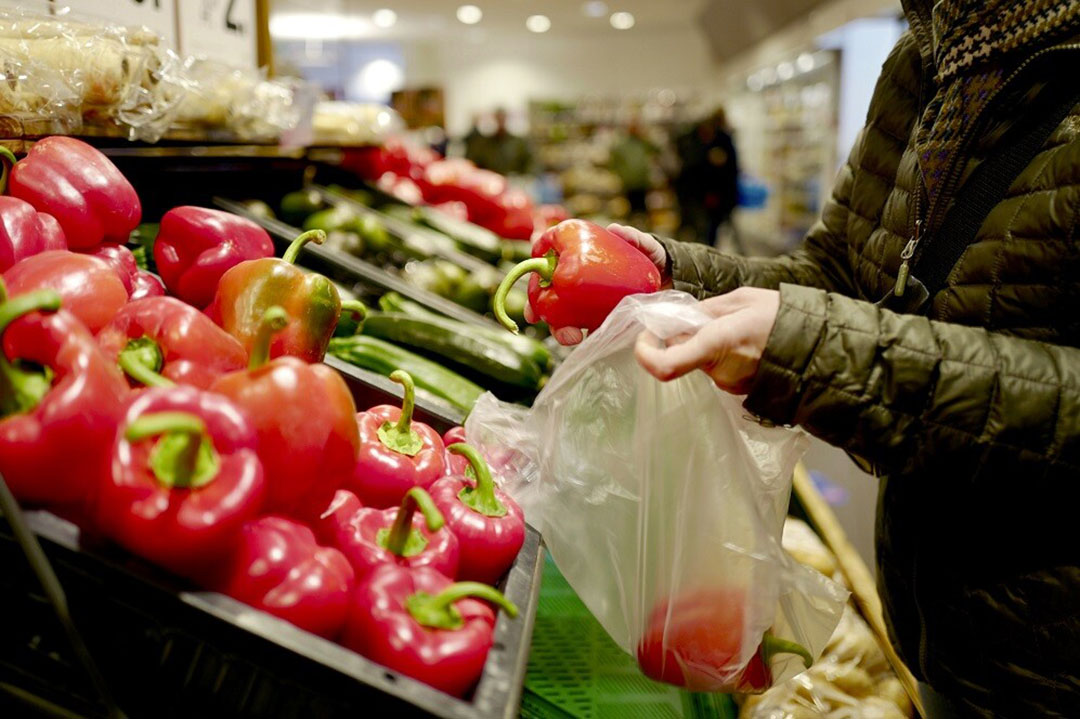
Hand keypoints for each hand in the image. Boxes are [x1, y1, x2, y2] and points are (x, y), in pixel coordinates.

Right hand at [530, 223, 670, 346]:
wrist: (673, 278)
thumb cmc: (653, 256)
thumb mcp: (644, 245)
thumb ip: (633, 237)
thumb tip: (615, 229)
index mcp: (579, 259)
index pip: (547, 267)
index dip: (534, 279)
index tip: (531, 290)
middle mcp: (580, 281)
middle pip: (549, 295)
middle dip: (540, 310)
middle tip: (540, 320)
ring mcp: (589, 302)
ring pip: (564, 317)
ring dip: (560, 330)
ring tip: (572, 338)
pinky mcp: (603, 318)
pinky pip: (588, 329)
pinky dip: (583, 337)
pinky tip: (586, 342)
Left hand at [634, 287, 779, 393]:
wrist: (821, 348)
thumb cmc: (782, 318)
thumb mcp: (741, 300)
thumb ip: (704, 311)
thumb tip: (675, 320)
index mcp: (716, 345)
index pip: (665, 365)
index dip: (645, 355)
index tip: (644, 339)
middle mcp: (718, 370)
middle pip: (682, 354)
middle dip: (683, 336)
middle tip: (704, 316)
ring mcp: (728, 384)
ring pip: (700, 360)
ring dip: (705, 343)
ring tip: (734, 326)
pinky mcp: (738, 389)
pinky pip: (717, 368)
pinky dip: (719, 353)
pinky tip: (743, 340)